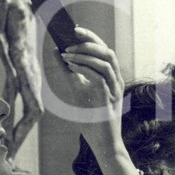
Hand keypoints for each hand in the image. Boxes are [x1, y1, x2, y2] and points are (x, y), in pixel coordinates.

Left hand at [58, 27, 125, 151]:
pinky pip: (99, 78)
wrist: (104, 144)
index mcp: (112, 77)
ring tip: (66, 53)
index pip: (105, 51)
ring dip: (84, 54)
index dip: (91, 38)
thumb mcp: (79, 92)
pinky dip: (84, 68)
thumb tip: (58, 53)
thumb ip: (71, 73)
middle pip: (108, 52)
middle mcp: (116, 81)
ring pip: (106, 62)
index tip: (75, 30)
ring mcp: (115, 90)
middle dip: (89, 41)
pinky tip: (70, 66)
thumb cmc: (93, 120)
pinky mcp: (108, 99)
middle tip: (69, 35)